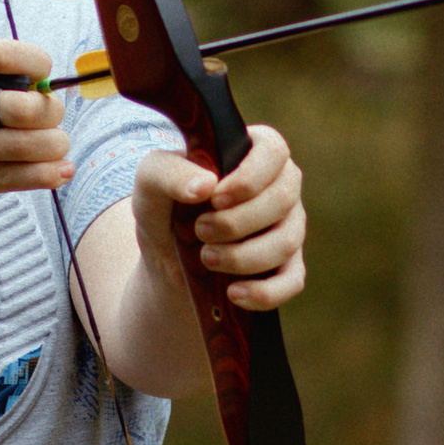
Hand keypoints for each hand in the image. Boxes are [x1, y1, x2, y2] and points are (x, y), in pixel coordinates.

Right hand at [0, 40, 70, 204]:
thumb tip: (42, 93)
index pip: (5, 54)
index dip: (37, 62)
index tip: (44, 72)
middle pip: (26, 107)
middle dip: (52, 113)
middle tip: (50, 119)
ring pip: (25, 147)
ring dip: (53, 146)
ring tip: (54, 147)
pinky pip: (8, 178)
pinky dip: (42, 175)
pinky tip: (58, 172)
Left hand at [134, 122, 307, 314]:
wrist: (166, 257)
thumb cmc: (165, 207)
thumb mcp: (151, 182)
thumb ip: (169, 172)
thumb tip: (205, 185)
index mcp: (254, 153)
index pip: (275, 151)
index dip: (250, 177)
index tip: (216, 198)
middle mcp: (280, 187)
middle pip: (283, 199)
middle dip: (237, 222)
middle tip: (200, 230)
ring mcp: (289, 227)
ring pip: (286, 242)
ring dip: (243, 256)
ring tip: (206, 258)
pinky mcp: (287, 267)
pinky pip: (292, 281)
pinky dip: (264, 291)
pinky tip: (234, 293)